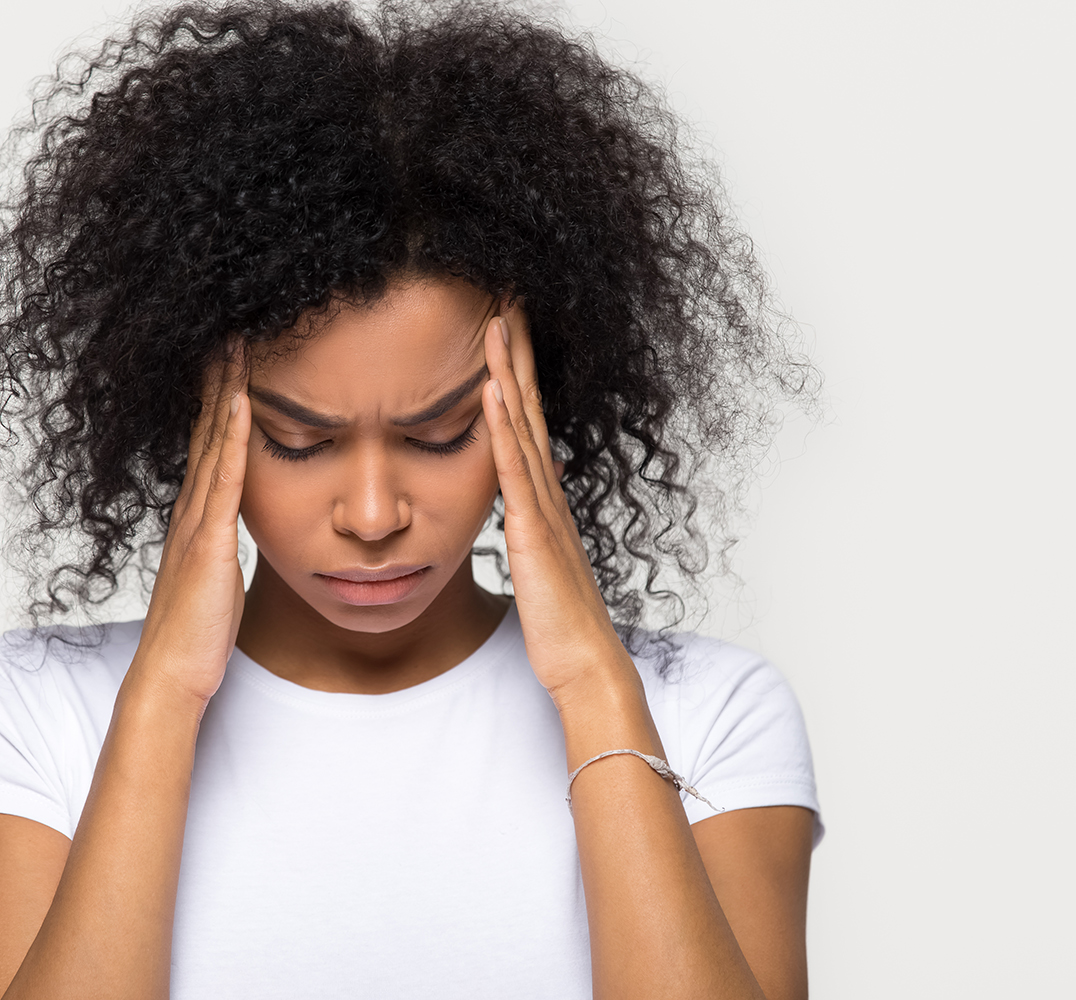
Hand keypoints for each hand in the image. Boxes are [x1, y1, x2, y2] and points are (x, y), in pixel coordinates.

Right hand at [129, 342, 251, 708]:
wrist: (173, 673)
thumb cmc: (196, 632)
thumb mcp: (215, 575)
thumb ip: (221, 545)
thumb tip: (233, 528)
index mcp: (196, 516)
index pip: (209, 444)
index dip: (218, 398)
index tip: (231, 357)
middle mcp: (193, 509)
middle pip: (206, 428)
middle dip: (218, 378)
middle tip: (231, 327)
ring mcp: (197, 522)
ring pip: (213, 441)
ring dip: (225, 390)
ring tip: (237, 343)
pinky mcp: (209, 542)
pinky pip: (224, 480)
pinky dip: (231, 437)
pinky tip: (242, 401)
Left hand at [481, 305, 637, 701]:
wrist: (586, 664)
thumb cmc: (562, 621)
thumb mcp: (541, 561)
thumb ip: (532, 525)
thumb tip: (523, 501)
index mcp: (545, 497)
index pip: (528, 418)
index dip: (517, 370)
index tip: (505, 325)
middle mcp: (548, 491)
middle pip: (530, 405)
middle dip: (518, 351)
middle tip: (506, 296)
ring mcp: (543, 507)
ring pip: (522, 424)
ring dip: (508, 370)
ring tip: (495, 319)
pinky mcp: (532, 531)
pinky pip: (513, 470)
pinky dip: (501, 427)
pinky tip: (489, 389)